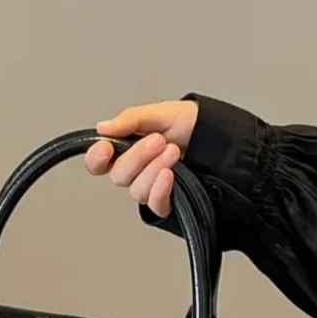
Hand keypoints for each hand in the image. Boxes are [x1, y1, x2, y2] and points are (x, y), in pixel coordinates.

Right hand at [85, 100, 198, 217]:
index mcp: (126, 149)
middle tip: (158, 140)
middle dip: (138, 157)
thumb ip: (130, 120)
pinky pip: (155, 204)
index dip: (96, 158)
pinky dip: (160, 190)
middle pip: (118, 176)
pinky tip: (169, 175)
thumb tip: (103, 128)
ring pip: (137, 190)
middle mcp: (135, 171)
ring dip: (154, 169)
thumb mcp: (159, 113)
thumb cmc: (190, 124)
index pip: (98, 162)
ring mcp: (150, 187)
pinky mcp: (166, 201)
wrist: (220, 138)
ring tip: (173, 151)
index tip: (106, 147)